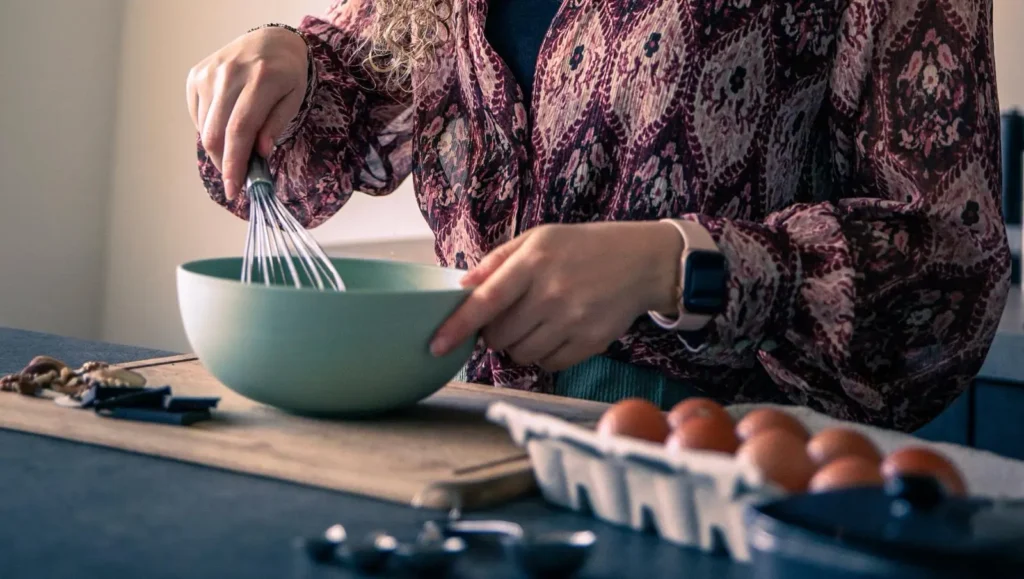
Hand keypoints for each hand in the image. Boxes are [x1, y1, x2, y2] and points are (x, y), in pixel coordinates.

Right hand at [186, 26, 308, 199]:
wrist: (270, 39)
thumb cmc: (287, 73)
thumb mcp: (295, 98)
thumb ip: (276, 124)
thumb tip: (260, 153)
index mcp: (260, 80)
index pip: (239, 130)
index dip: (234, 163)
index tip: (234, 189)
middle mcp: (229, 74)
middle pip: (216, 133)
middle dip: (224, 164)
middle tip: (235, 180)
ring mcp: (208, 74)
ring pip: (204, 128)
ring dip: (218, 150)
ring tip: (237, 152)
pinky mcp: (196, 76)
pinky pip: (198, 116)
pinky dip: (211, 131)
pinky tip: (227, 127)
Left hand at [430, 222, 683, 370]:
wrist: (642, 262)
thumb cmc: (583, 247)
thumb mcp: (540, 238)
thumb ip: (498, 261)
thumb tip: (461, 287)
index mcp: (535, 261)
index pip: (487, 300)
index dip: (458, 326)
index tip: (436, 344)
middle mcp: (553, 292)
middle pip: (500, 335)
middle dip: (492, 334)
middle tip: (505, 319)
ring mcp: (573, 320)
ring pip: (522, 353)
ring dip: (516, 345)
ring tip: (533, 323)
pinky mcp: (591, 342)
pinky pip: (549, 364)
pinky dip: (543, 355)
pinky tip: (554, 333)